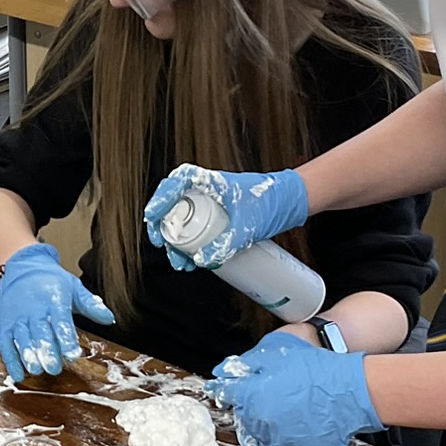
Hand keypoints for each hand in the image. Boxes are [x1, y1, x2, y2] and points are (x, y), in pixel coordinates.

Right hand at [0, 243, 116, 381]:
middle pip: (40, 332)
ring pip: (22, 338)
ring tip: (36, 370)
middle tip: (54, 368)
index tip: (73, 355)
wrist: (22, 267)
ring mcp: (18, 318)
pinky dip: (10, 360)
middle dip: (47, 351)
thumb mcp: (73, 287)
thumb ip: (90, 305)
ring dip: (28, 355)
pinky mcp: (5, 325)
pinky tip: (18, 374)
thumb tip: (110, 319)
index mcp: (54, 299)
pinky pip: (6, 343)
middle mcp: (34, 309)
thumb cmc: (51, 281)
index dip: (66, 338)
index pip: (61, 320)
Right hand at [143, 164, 307, 269]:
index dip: (160, 198)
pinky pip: (198, 230)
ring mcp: (213, 206)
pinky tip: (192, 260)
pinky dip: (191, 245)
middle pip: (175, 206)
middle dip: (165, 229)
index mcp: (212, 182)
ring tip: (180, 263)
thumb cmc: (273, 201)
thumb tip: (202, 260)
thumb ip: (226, 243)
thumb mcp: (248, 225)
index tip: (153, 216)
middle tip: (164, 247)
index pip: (177, 182)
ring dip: (177, 242)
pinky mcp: (219, 219)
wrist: (292, 203)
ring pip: (185, 221)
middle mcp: (208, 192)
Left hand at [209, 335, 380, 445]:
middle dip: (247, 409)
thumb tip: (225, 371)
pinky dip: (281, 440)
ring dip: (263, 426)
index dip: (224, 391)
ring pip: (259, 437)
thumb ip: (249, 365)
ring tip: (279, 413)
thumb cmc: (316, 369)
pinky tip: (293, 426)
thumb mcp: (277, 356)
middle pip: (242, 418)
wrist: (349, 391)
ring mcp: (278, 440)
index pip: (226, 396)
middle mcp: (260, 422)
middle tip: (262, 399)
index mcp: (252, 397)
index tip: (223, 392)